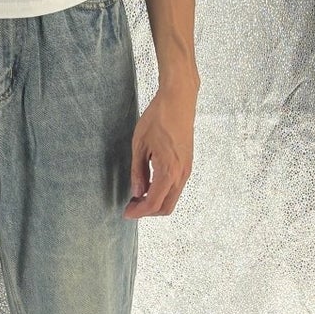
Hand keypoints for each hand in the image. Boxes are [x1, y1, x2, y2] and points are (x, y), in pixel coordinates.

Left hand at [124, 85, 195, 218]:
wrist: (179, 101)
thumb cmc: (158, 118)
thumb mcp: (140, 145)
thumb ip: (138, 172)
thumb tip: (137, 192)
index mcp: (168, 171)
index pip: (154, 203)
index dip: (138, 212)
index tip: (126, 212)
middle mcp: (181, 174)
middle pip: (166, 207)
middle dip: (147, 212)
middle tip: (131, 206)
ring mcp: (187, 170)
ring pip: (172, 198)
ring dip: (156, 201)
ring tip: (137, 195)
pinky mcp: (187, 164)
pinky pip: (176, 187)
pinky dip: (163, 192)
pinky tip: (149, 183)